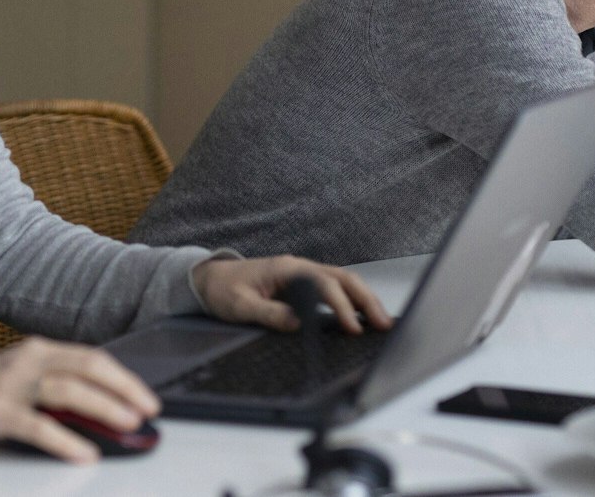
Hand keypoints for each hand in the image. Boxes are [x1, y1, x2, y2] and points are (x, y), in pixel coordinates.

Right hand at [0, 337, 158, 463]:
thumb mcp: (21, 378)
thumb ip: (56, 384)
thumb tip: (106, 406)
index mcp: (38, 350)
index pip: (91, 358)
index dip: (124, 378)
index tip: (148, 398)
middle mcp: (26, 361)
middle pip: (87, 369)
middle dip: (123, 390)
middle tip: (147, 411)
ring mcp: (9, 384)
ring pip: (67, 391)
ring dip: (103, 409)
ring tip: (126, 425)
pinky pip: (38, 425)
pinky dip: (66, 439)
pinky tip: (85, 452)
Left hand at [192, 256, 393, 333]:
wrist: (210, 278)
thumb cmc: (223, 289)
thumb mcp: (240, 305)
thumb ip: (268, 313)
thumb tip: (297, 324)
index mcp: (287, 269)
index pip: (323, 285)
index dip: (340, 306)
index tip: (352, 327)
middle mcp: (300, 268)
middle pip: (343, 278)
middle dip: (366, 300)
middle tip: (384, 324)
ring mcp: (304, 274)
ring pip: (343, 281)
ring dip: (364, 299)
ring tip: (382, 321)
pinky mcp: (303, 284)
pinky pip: (334, 289)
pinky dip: (352, 300)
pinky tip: (362, 316)